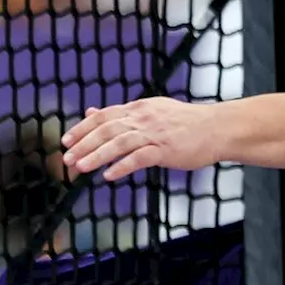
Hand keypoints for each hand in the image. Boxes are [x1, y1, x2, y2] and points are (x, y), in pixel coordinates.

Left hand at [61, 98, 221, 180]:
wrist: (218, 128)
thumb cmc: (187, 123)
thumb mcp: (152, 111)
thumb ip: (121, 114)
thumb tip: (91, 111)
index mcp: (139, 108)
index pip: (103, 116)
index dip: (82, 128)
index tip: (65, 141)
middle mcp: (144, 118)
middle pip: (106, 130)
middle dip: (83, 144)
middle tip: (67, 159)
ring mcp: (155, 133)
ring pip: (119, 143)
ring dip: (97, 156)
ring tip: (81, 168)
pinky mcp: (166, 149)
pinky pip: (139, 158)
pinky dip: (122, 166)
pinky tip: (109, 176)